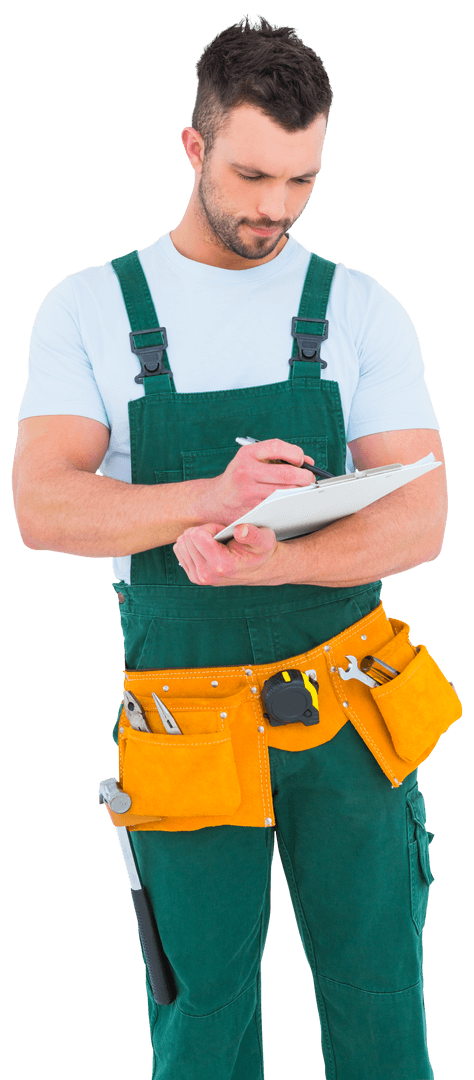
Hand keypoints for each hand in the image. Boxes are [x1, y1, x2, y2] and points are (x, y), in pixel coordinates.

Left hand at [173, 522, 278, 585]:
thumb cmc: (260, 551)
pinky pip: (179, 550)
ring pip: (181, 544)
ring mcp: (198, 577)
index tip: (223, 532)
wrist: (258, 569)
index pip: (196, 535)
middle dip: (203, 532)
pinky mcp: (192, 576)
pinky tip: (208, 549)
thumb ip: (253, 534)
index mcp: (221, 565)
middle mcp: (206, 574)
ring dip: (197, 539)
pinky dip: (192, 546)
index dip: (211, 527)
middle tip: (220, 538)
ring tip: (215, 544)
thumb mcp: (264, 539)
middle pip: (187, 538)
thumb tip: (240, 531)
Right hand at [197, 439, 314, 525]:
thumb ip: (278, 456)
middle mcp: (246, 471)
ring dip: (300, 490)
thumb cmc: (240, 476)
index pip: (276, 447)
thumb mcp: (252, 459)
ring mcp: (249, 491)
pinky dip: (290, 501)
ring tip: (302, 488)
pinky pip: (279, 504)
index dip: (294, 452)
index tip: (301, 460)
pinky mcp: (252, 508)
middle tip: (309, 478)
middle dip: (304, 476)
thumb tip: (308, 462)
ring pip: (285, 491)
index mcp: (247, 454)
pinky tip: (291, 499)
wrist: (215, 499)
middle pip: (286, 473)